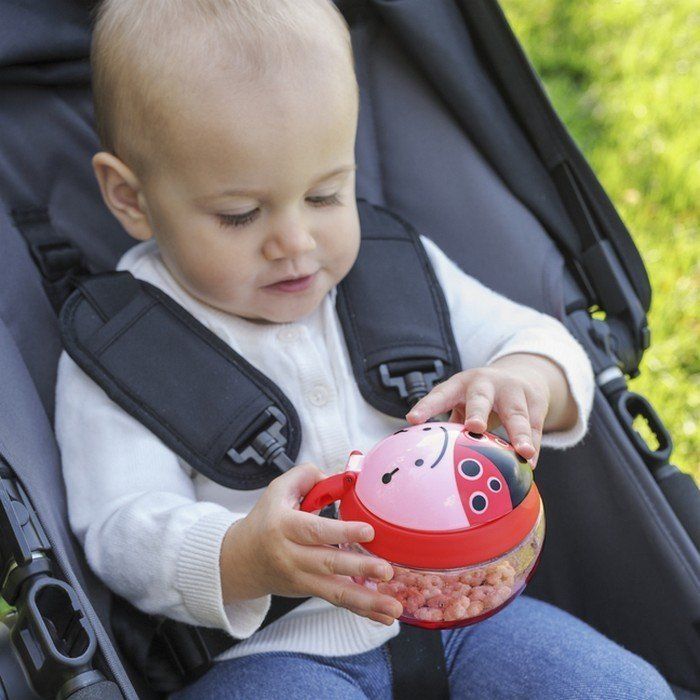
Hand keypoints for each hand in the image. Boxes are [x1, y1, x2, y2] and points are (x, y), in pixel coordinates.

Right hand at [220, 463, 402, 624]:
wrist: (240, 560)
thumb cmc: (265, 520)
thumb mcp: (278, 490)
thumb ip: (308, 476)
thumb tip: (341, 478)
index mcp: (284, 527)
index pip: (315, 530)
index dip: (342, 532)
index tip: (369, 532)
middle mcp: (291, 556)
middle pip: (328, 563)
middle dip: (359, 569)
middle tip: (386, 571)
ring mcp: (301, 578)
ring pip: (335, 591)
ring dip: (367, 601)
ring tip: (393, 608)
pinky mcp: (309, 591)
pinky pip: (338, 600)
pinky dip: (362, 611)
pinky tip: (385, 617)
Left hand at [406, 354, 556, 465]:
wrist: (523, 376)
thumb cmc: (482, 397)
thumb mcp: (463, 401)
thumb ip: (453, 423)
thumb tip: (435, 457)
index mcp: (460, 384)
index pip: (441, 394)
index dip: (427, 407)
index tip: (413, 420)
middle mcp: (485, 384)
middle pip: (480, 398)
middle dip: (477, 412)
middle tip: (474, 427)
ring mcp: (512, 390)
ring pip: (515, 412)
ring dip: (518, 433)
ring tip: (522, 452)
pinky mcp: (535, 402)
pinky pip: (535, 426)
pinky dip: (532, 444)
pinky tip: (530, 462)